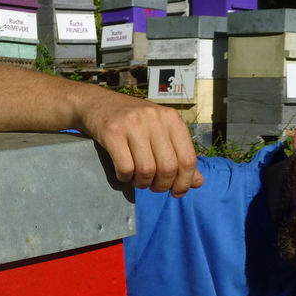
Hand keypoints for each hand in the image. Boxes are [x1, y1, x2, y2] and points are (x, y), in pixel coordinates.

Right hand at [79, 93, 203, 196]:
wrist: (97, 103)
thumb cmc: (133, 122)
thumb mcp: (160, 133)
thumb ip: (180, 156)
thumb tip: (198, 182)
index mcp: (172, 119)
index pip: (188, 159)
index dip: (184, 182)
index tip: (176, 192)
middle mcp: (155, 119)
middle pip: (168, 168)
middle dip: (161, 185)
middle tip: (153, 186)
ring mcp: (133, 124)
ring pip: (147, 170)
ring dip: (143, 183)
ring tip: (138, 179)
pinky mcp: (112, 132)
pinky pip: (125, 168)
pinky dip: (125, 178)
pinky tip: (124, 173)